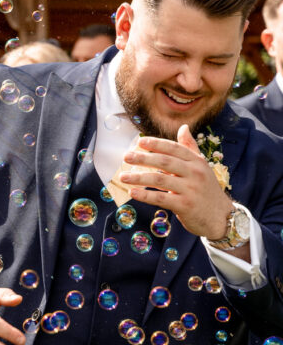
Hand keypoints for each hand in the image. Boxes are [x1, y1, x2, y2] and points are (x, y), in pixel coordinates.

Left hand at [119, 125, 232, 239]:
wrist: (221, 217)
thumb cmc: (206, 190)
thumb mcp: (201, 167)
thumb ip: (190, 148)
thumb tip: (183, 127)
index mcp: (197, 162)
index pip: (174, 148)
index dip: (157, 144)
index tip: (140, 142)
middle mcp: (195, 173)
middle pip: (164, 161)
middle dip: (143, 158)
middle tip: (126, 156)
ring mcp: (190, 189)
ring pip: (160, 179)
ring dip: (139, 177)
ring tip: (123, 177)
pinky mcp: (185, 206)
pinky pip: (161, 198)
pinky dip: (145, 195)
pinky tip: (132, 192)